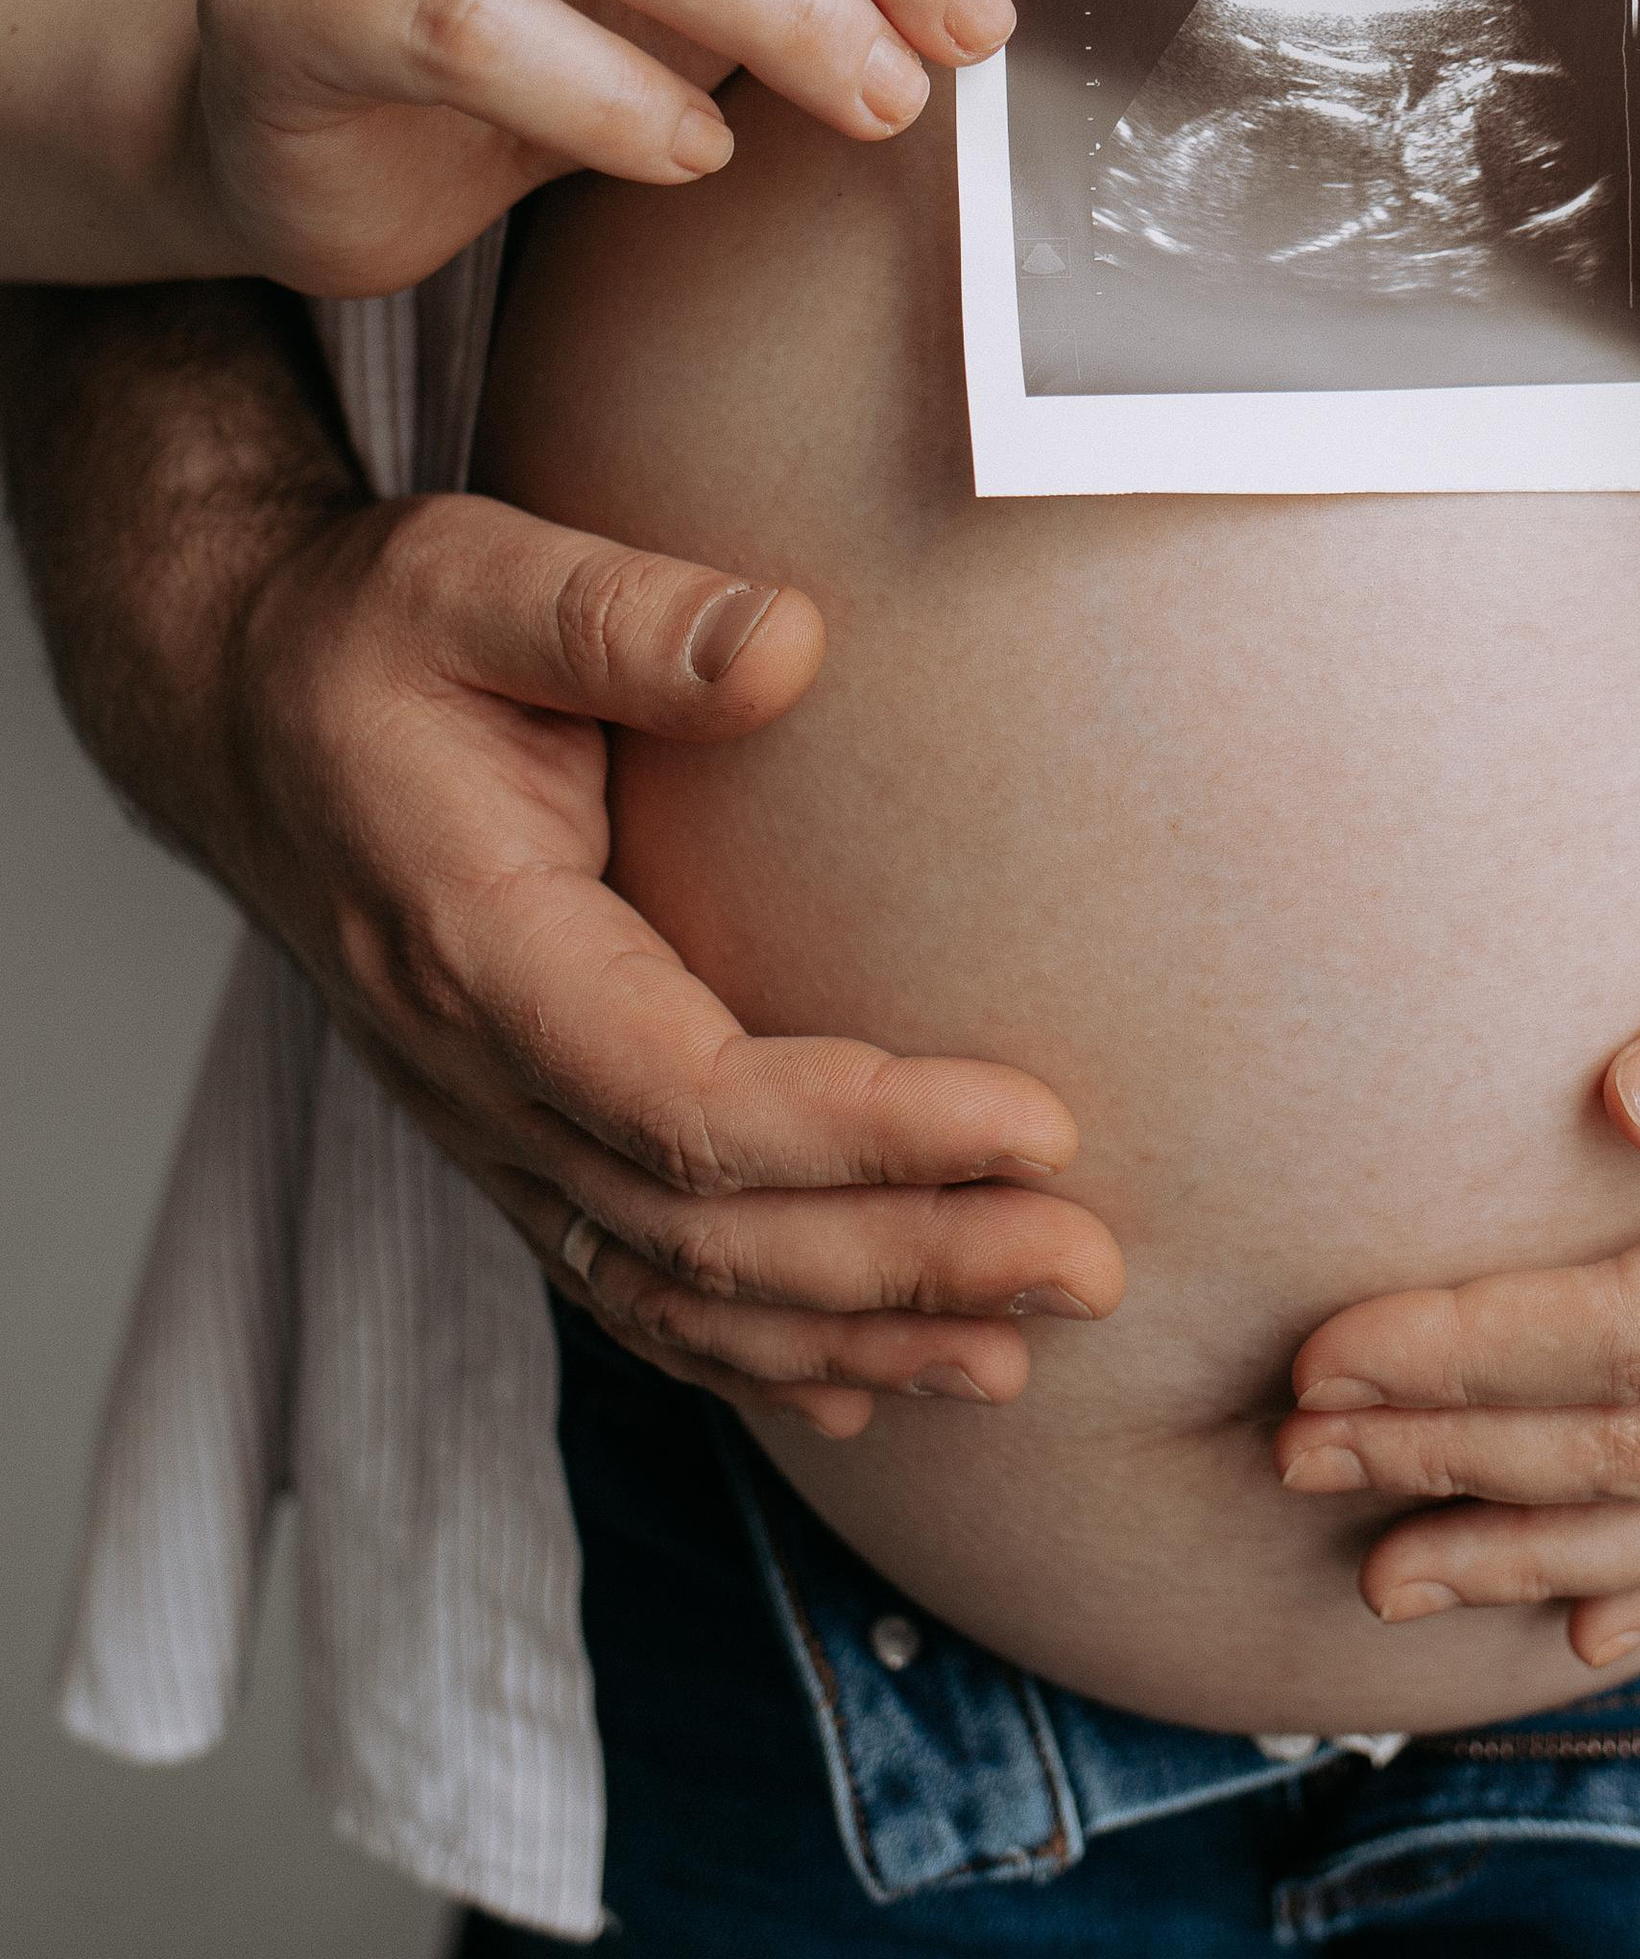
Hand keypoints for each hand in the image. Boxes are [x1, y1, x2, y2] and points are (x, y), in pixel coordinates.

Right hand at [217, 485, 1123, 1432]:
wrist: (229, 704)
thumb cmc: (358, 636)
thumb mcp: (470, 577)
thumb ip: (623, 614)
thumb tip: (790, 642)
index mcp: (478, 948)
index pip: (691, 1100)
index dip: (867, 1133)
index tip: (1036, 1124)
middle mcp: (475, 1071)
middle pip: (706, 1230)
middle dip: (908, 1259)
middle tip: (1090, 1262)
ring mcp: (484, 1122)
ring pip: (669, 1290)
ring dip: (850, 1335)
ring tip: (1018, 1351)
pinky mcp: (508, 1132)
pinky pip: (625, 1282)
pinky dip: (746, 1356)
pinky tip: (865, 1382)